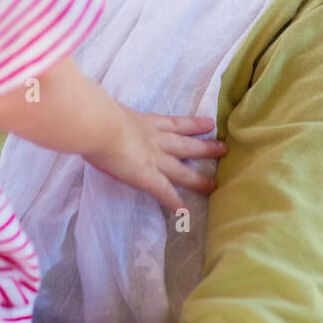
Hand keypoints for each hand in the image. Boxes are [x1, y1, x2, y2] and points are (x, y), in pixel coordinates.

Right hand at [85, 111, 225, 212]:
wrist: (100, 125)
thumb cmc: (99, 113)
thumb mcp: (112, 109)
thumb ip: (113, 112)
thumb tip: (104, 111)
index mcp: (146, 122)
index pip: (174, 123)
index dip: (192, 124)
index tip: (209, 123)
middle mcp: (155, 140)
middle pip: (186, 144)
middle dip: (205, 147)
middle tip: (223, 148)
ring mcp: (153, 159)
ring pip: (181, 170)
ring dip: (198, 178)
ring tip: (214, 184)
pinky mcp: (147, 177)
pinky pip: (164, 192)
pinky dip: (174, 203)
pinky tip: (184, 213)